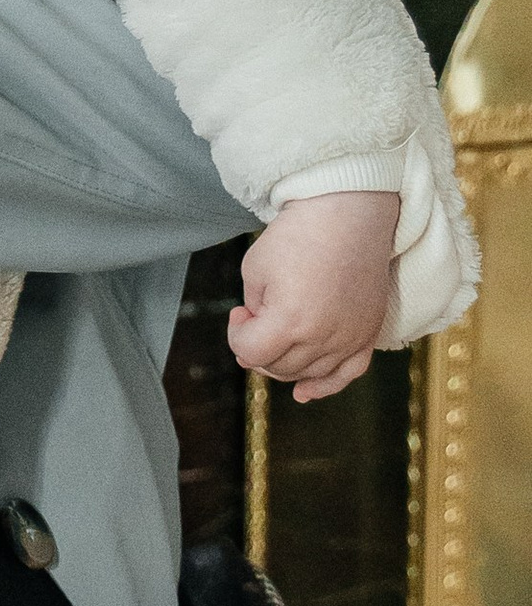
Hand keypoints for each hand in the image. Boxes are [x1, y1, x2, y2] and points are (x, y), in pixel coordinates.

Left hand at [230, 189, 399, 403]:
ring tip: (277, 336)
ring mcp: (350, 337)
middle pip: (277, 367)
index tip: (241, 311)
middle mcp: (323, 336)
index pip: (250, 353)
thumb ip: (254, 311)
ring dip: (284, 363)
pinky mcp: (368, 332)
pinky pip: (348, 373)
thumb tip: (258, 336)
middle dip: (259, 348)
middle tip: (257, 319)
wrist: (349, 212)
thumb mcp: (256, 269)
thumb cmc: (297, 235)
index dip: (237, 334)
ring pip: (307, 373)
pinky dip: (325, 385)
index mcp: (290, 321)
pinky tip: (305, 393)